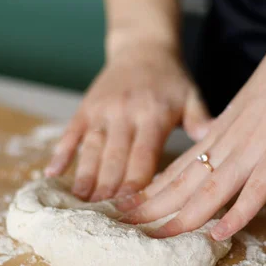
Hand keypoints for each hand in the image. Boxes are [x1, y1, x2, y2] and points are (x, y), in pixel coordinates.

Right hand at [44, 43, 211, 200]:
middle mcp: (124, 113)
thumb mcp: (191, 95)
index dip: (135, 184)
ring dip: (84, 178)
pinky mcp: (86, 108)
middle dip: (108, 189)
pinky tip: (51, 174)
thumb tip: (213, 140)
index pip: (143, 156)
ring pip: (91, 150)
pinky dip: (60, 154)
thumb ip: (200, 119)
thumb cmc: (170, 79)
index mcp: (153, 115)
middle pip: (114, 158)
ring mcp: (102, 111)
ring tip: (79, 205)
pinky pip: (70, 133)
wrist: (142, 47)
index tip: (130, 210)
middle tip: (102, 218)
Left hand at [119, 8, 265, 239]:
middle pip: (180, 183)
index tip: (125, 207)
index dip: (148, 192)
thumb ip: (228, 134)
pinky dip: (237, 214)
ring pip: (208, 190)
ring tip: (157, 237)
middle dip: (149, 208)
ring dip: (181, 216)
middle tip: (122, 226)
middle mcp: (225, 146)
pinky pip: (255, 191)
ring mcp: (251, 151)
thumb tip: (214, 152)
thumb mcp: (244, 111)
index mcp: (215, 135)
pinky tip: (220, 233)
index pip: (174, 170)